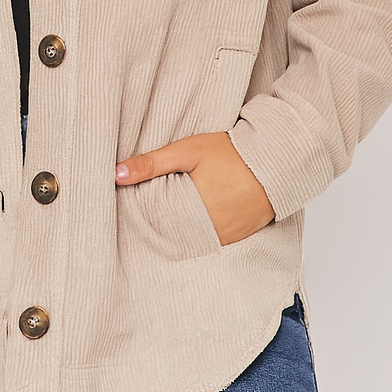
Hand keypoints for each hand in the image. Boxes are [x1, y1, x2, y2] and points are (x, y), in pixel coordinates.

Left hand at [115, 131, 274, 245]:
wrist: (275, 161)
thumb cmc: (231, 152)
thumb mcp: (188, 150)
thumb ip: (151, 163)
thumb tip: (116, 174)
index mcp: (191, 210)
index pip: (156, 224)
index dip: (145, 217)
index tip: (135, 211)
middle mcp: (207, 230)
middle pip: (174, 234)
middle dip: (162, 225)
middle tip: (155, 211)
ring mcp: (224, 236)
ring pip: (192, 239)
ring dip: (182, 230)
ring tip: (175, 215)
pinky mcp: (237, 237)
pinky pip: (212, 241)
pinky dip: (201, 233)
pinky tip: (196, 219)